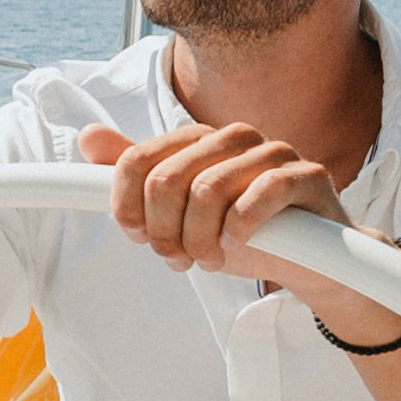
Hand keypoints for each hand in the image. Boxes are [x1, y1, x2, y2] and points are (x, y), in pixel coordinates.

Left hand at [81, 123, 400, 338]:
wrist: (310, 262)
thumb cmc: (242, 234)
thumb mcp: (180, 212)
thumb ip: (138, 175)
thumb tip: (89, 137)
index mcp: (198, 141)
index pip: (137, 162)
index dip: (127, 208)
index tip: (140, 237)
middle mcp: (233, 138)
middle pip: (165, 181)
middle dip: (162, 232)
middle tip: (178, 258)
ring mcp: (272, 152)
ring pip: (207, 190)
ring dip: (200, 240)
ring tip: (210, 260)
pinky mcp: (307, 175)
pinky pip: (261, 193)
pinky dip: (241, 227)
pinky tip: (239, 244)